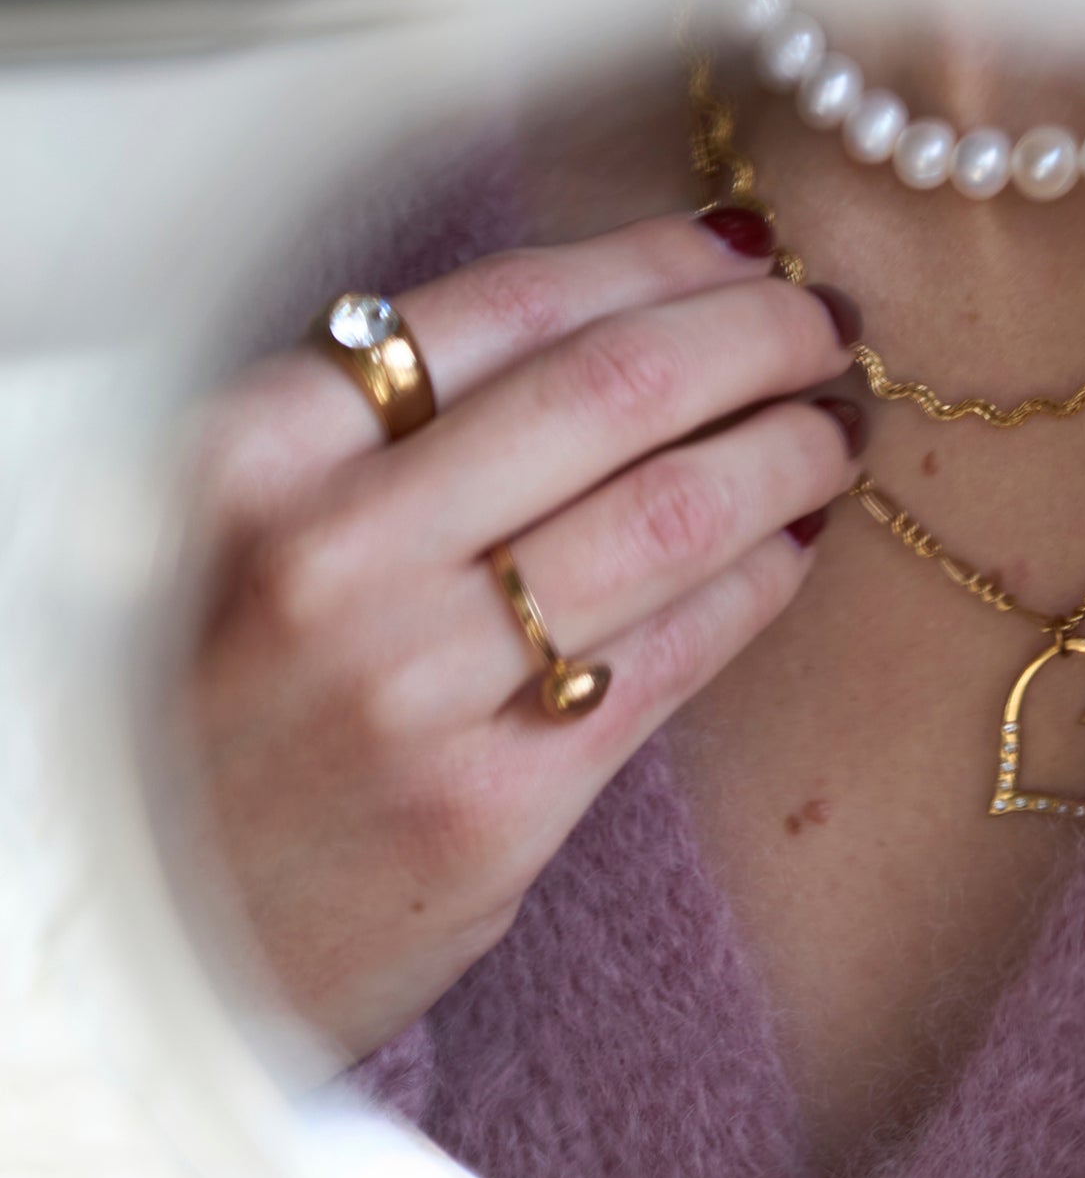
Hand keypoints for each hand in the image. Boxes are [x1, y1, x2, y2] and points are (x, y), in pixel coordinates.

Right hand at [180, 209, 862, 1060]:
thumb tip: (619, 311)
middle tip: (827, 322)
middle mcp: (329, 553)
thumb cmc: (218, 708)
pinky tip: (798, 542)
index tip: (745, 246)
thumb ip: (391, 428)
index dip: (659, 260)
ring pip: (667, 515)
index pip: (508, 302)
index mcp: (258, 451)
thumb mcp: (244, 530)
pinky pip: (674, 654)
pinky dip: (762, 580)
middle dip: (757, 335)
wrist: (156, 930)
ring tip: (835, 430)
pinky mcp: (493, 806)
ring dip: (786, 452)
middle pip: (613, 389)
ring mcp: (412, 686)